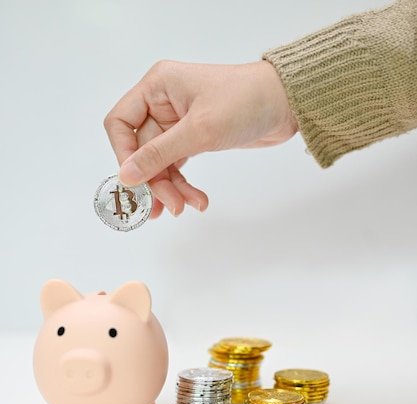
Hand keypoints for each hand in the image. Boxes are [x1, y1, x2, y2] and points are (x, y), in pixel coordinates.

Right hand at [104, 60, 297, 216]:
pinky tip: (197, 200)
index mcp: (156, 87)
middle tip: (170, 207)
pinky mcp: (194, 139)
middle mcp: (162, 104)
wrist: (286, 104)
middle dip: (156, 181)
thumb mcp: (199, 130)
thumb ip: (159, 154)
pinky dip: (184, 186)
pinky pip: (178, 167)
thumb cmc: (245, 102)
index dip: (124, 155)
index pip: (120, 124)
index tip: (136, 182)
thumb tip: (126, 176)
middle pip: (142, 151)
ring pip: (161, 164)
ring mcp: (178, 124)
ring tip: (186, 207)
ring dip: (171, 189)